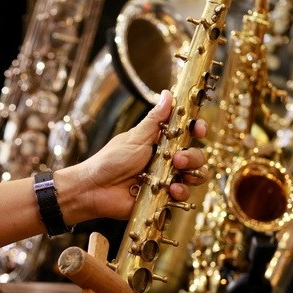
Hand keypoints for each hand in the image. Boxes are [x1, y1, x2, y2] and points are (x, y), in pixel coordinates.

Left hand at [58, 90, 208, 222]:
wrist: (94, 189)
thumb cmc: (111, 160)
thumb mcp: (135, 137)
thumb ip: (155, 119)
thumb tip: (168, 93)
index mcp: (161, 142)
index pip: (188, 133)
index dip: (197, 129)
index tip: (198, 129)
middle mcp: (167, 160)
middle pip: (196, 155)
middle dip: (193, 156)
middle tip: (178, 159)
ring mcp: (167, 179)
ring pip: (194, 176)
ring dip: (192, 174)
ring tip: (176, 174)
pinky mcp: (164, 198)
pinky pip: (182, 196)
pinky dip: (180, 192)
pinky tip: (171, 190)